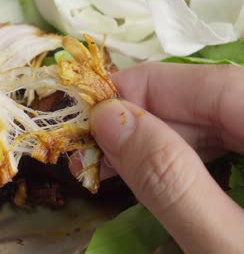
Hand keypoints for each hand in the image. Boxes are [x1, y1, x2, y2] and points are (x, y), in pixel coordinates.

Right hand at [82, 63, 243, 252]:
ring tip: (123, 167)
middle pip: (214, 99)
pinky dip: (190, 158)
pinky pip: (231, 145)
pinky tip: (165, 177)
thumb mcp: (228, 249)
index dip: (145, 88)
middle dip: (149, 121)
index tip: (92, 111)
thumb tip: (109, 119)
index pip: (213, 84)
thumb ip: (168, 180)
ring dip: (165, 141)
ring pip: (219, 121)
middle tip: (97, 151)